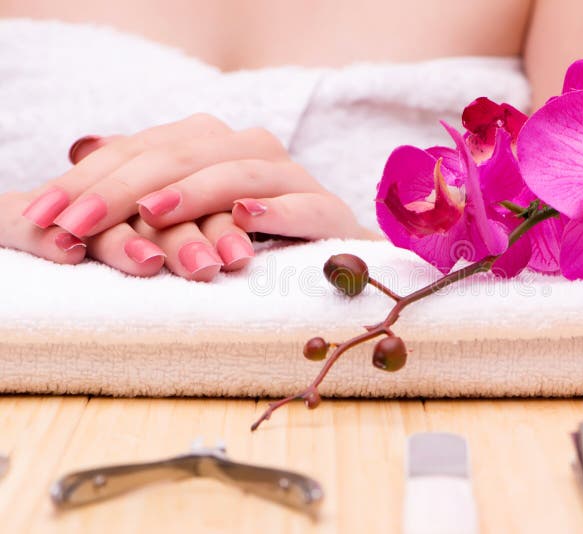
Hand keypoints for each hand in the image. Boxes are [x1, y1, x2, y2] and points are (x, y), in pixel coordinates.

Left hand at [16, 114, 374, 280]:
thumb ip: (147, 179)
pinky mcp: (329, 211)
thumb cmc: (247, 235)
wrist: (329, 253)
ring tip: (152, 212)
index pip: (143, 149)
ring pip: (239, 174)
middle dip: (125, 189)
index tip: (47, 215)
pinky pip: (304, 206)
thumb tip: (83, 146)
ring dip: (195, 193)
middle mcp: (252, 149)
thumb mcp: (189, 208)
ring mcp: (293, 177)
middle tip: (79, 221)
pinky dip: (276, 211)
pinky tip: (246, 218)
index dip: (91, 180)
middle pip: (183, 155)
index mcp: (214, 143)